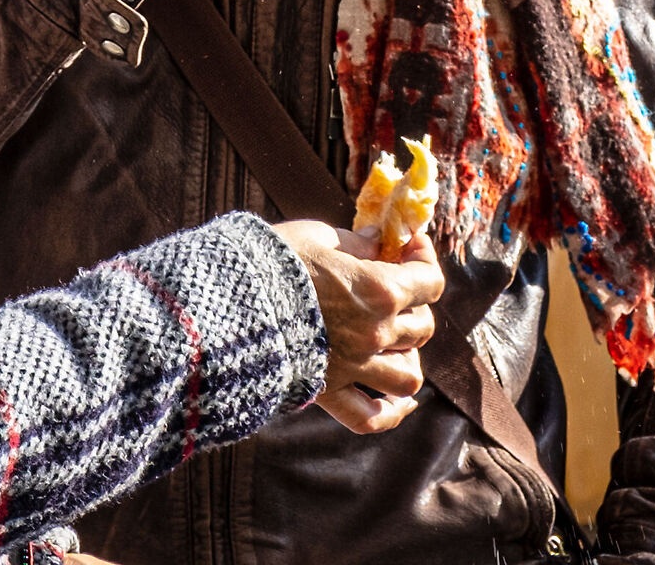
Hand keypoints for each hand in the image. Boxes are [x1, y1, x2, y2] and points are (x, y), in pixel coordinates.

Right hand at [273, 220, 442, 433]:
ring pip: (408, 376)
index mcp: (379, 291)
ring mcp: (353, 367)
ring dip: (407, 357)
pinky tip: (399, 403)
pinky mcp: (326, 391)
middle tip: (393, 287)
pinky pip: (371, 417)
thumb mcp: (318, 238)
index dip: (424, 260)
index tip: (409, 247)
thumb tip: (377, 241)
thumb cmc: (271, 260)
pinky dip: (391, 414)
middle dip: (414, 304)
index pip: (429, 282)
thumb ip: (355, 243)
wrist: (225, 300)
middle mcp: (374, 333)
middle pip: (422, 326)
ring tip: (394, 343)